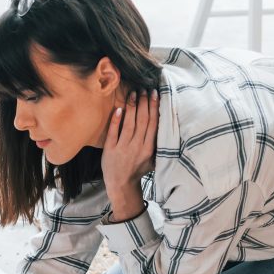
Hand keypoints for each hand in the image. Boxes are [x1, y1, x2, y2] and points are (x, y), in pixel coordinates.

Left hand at [101, 89, 158, 220]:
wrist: (121, 184)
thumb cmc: (137, 170)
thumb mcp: (152, 159)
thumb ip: (157, 143)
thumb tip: (163, 123)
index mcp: (149, 148)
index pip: (153, 123)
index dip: (154, 107)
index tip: (155, 94)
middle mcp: (137, 146)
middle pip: (142, 120)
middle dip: (144, 102)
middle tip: (144, 89)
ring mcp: (123, 147)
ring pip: (129, 123)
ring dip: (132, 107)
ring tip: (133, 93)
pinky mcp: (110, 149)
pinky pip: (113, 132)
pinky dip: (116, 120)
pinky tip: (119, 108)